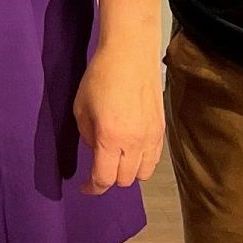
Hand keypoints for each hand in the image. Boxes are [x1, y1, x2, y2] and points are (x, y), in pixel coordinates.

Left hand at [74, 42, 166, 195]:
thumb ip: (88, 137)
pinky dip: (143, 161)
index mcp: (110, 138)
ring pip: (143, 174)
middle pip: (125, 180)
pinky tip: (132, 151)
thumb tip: (96, 152)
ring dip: (128, 173)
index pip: (104, 178)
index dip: (93, 188)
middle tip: (99, 169)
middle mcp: (134, 142)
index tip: (85, 187)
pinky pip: (154, 158)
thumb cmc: (100, 77)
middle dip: (109, 179)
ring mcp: (151, 136)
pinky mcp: (162, 129)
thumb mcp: (81, 109)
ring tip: (117, 161)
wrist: (131, 54)